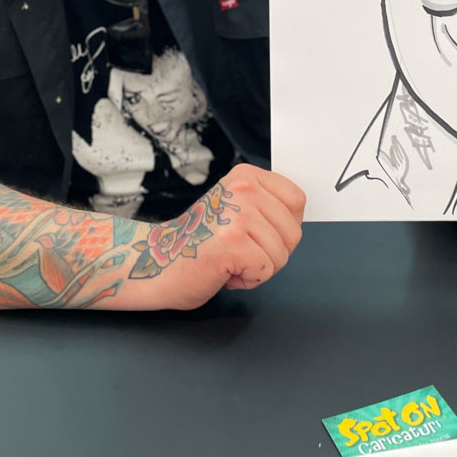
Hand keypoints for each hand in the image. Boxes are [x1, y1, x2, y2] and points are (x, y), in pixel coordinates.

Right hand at [138, 164, 304, 309]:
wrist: (157, 263)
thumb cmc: (199, 243)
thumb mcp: (237, 207)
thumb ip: (265, 205)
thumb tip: (298, 216)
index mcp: (246, 176)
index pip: (297, 200)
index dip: (284, 227)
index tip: (258, 234)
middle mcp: (243, 188)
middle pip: (293, 232)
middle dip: (272, 253)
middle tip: (240, 252)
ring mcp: (237, 214)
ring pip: (281, 255)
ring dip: (258, 269)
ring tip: (229, 261)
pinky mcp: (232, 242)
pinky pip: (265, 270)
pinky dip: (248, 280)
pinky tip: (225, 271)